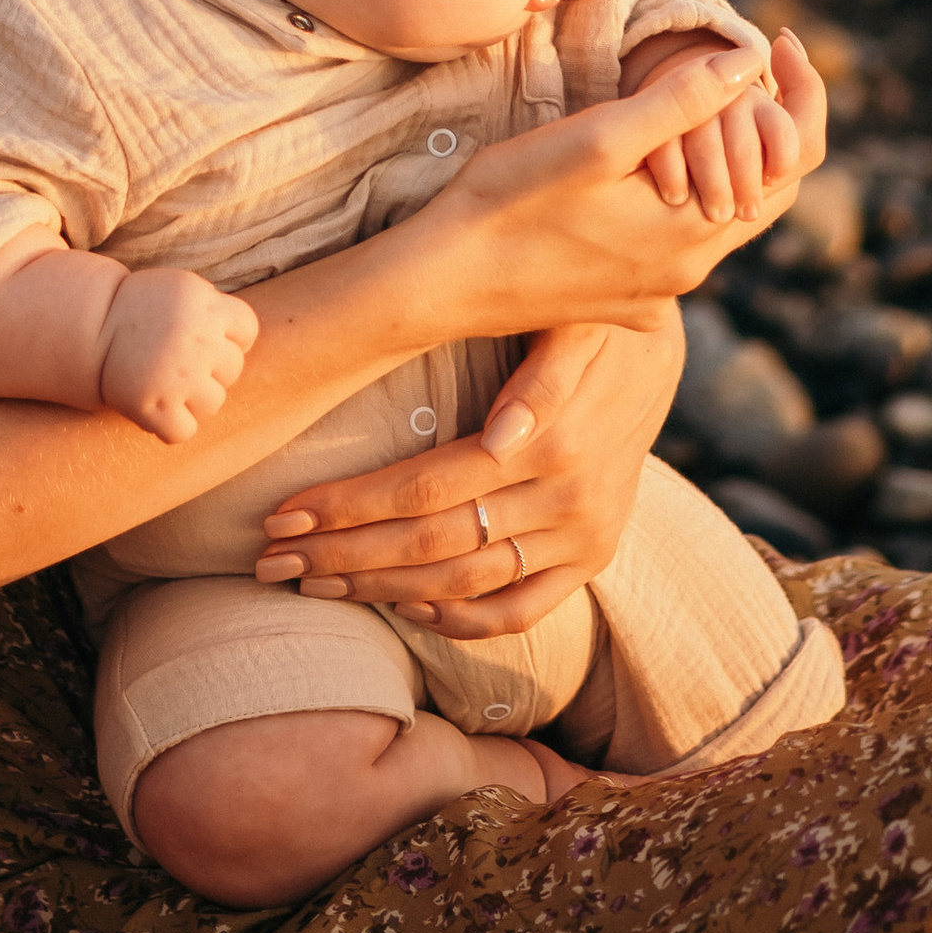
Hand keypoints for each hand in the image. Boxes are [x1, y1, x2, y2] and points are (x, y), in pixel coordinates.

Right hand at [98, 267, 258, 443]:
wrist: (90, 327)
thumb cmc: (140, 308)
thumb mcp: (182, 289)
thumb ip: (215, 309)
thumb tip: (244, 341)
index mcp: (204, 305)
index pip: (247, 330)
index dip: (230, 337)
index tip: (207, 339)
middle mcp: (197, 341)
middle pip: (232, 369)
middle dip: (211, 369)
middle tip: (180, 363)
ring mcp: (178, 377)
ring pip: (213, 403)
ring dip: (194, 399)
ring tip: (168, 385)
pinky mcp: (155, 408)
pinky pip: (184, 431)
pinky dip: (171, 427)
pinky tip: (157, 410)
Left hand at [251, 313, 683, 633]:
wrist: (661, 346)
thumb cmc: (588, 315)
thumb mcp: (573, 319)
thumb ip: (543, 375)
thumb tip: (502, 434)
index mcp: (552, 443)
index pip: (424, 489)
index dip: (348, 505)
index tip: (283, 512)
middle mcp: (568, 502)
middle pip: (431, 546)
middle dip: (341, 555)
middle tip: (270, 559)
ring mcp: (584, 540)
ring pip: (464, 584)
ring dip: (379, 590)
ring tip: (311, 585)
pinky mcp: (594, 558)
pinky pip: (518, 610)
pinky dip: (457, 617)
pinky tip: (402, 607)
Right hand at [392, 36, 826, 347]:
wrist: (441, 282)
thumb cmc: (510, 201)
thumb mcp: (599, 137)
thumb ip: (681, 100)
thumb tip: (751, 59)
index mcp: (695, 235)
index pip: (793, 163)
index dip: (802, 96)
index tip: (778, 39)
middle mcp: (687, 273)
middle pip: (763, 188)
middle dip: (765, 121)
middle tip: (747, 56)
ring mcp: (655, 292)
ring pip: (718, 211)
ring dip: (720, 153)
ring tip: (696, 94)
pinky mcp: (622, 299)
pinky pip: (675, 238)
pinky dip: (681, 188)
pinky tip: (648, 155)